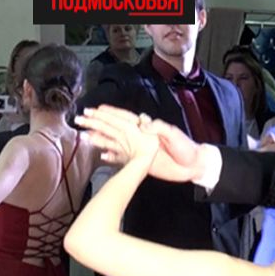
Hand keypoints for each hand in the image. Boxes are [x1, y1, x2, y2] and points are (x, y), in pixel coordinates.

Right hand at [79, 105, 208, 181]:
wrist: (193, 165)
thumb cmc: (186, 148)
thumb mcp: (174, 134)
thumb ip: (158, 128)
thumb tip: (142, 124)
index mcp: (146, 128)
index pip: (124, 118)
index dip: (109, 114)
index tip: (95, 110)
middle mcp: (139, 137)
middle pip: (114, 128)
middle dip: (97, 123)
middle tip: (81, 119)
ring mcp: (138, 149)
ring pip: (114, 142)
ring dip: (99, 138)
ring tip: (84, 135)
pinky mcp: (139, 162)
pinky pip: (121, 157)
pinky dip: (110, 155)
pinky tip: (100, 154)